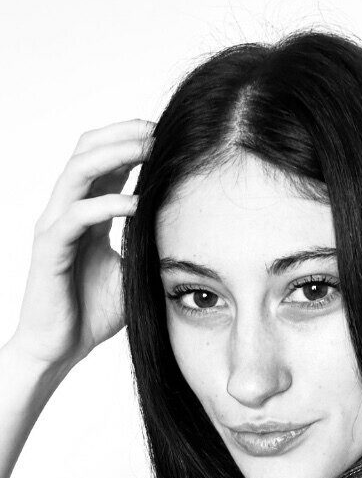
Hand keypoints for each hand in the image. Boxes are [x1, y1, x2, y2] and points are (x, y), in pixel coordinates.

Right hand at [11, 119, 154, 370]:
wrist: (60, 348)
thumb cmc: (93, 312)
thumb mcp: (133, 270)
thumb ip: (150, 245)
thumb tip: (193, 235)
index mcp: (85, 212)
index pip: (104, 159)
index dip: (132, 140)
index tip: (169, 135)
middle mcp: (66, 210)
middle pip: (88, 150)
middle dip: (124, 134)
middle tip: (161, 130)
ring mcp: (55, 225)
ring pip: (79, 170)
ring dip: (115, 154)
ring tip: (149, 148)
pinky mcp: (51, 248)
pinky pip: (77, 214)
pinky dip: (108, 203)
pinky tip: (137, 203)